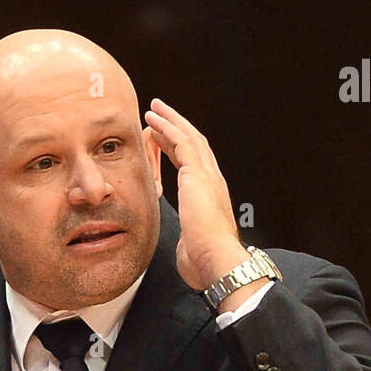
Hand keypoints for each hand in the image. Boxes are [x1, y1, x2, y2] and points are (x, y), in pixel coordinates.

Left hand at [143, 98, 246, 289]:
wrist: (217, 260)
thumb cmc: (205, 262)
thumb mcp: (193, 246)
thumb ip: (189, 239)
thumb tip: (186, 247)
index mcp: (211, 198)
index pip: (195, 166)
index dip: (179, 150)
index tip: (164, 141)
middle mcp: (213, 182)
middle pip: (195, 145)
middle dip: (177, 128)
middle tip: (161, 114)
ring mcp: (207, 175)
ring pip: (188, 137)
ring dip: (170, 120)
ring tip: (154, 108)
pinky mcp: (197, 174)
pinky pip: (180, 141)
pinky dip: (166, 127)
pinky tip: (152, 119)